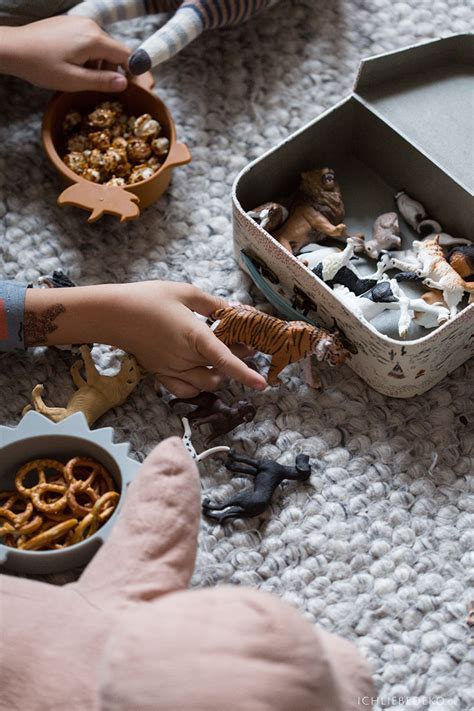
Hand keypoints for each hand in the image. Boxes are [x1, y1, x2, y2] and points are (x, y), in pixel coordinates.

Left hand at [0, 16, 129, 91]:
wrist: (13, 48)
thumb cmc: (41, 66)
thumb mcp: (73, 80)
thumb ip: (101, 82)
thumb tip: (124, 84)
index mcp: (94, 39)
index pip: (126, 55)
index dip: (132, 72)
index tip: (132, 88)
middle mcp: (90, 25)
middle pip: (113, 51)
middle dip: (110, 70)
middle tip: (96, 87)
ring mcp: (79, 22)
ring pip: (100, 47)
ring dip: (97, 64)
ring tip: (79, 77)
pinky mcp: (69, 23)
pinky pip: (87, 40)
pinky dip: (86, 55)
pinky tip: (71, 65)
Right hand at [24, 281, 266, 397]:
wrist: (114, 314)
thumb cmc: (149, 298)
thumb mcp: (185, 293)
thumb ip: (213, 304)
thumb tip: (235, 311)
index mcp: (194, 336)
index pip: (224, 359)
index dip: (244, 372)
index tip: (262, 384)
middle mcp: (184, 358)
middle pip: (220, 370)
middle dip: (237, 359)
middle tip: (243, 343)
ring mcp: (172, 369)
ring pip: (206, 384)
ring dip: (219, 374)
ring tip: (221, 356)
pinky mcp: (161, 375)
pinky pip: (185, 391)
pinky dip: (198, 387)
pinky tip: (201, 373)